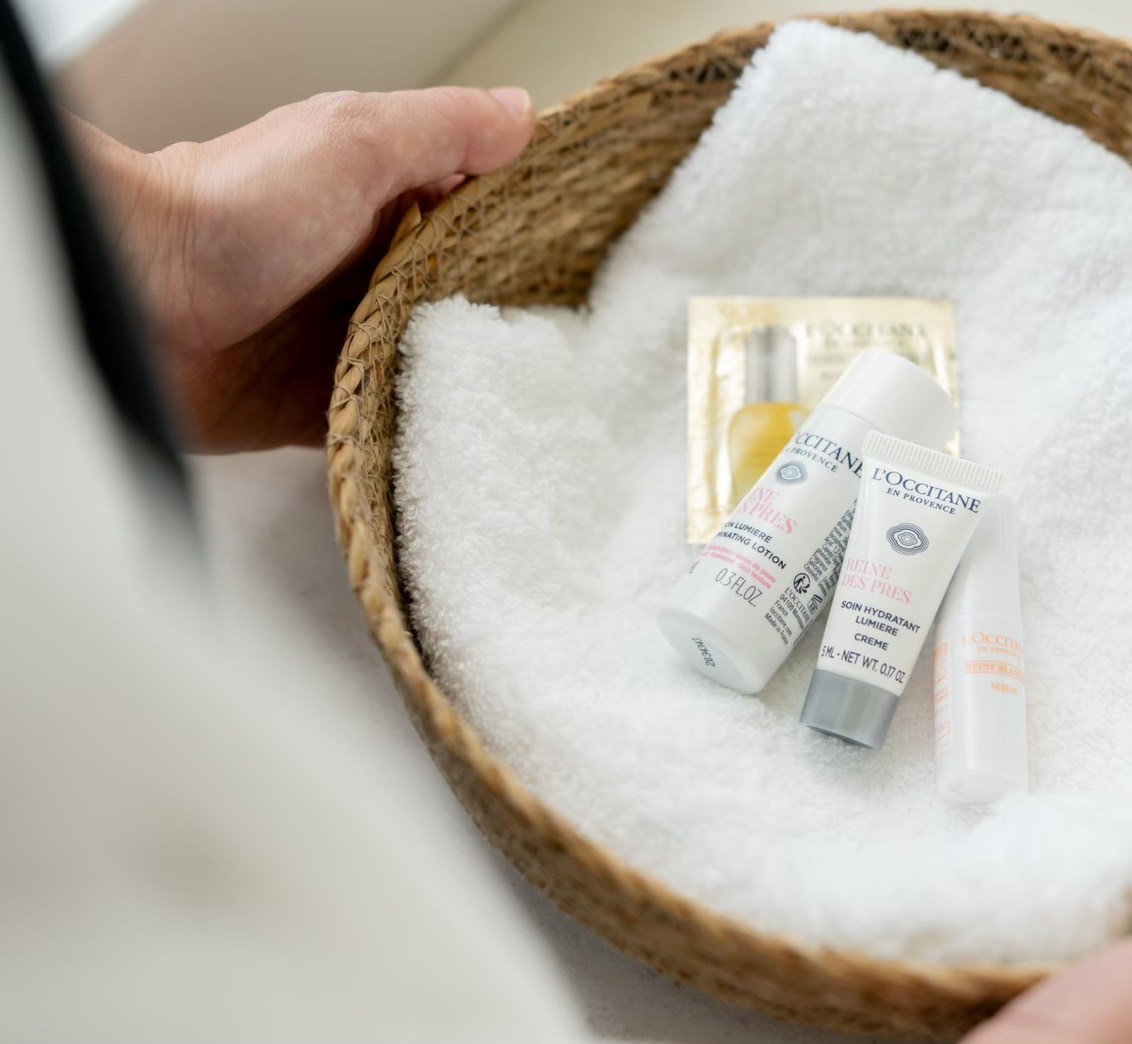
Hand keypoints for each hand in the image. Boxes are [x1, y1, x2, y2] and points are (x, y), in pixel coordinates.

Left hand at [74, 86, 536, 450]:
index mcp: (386, 200)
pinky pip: (397, 424)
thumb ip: (442, 127)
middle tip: (577, 345)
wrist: (135, 305)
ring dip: (476, 381)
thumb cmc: (226, 211)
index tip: (591, 258)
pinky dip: (426, 432)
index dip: (534, 233)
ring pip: (442, 364)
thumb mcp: (352, 142)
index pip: (482, 214)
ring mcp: (351, 340)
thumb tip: (523, 114)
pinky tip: (467, 440)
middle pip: (472, 298)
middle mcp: (373, 270)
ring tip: (542, 403)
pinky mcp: (328, 404)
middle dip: (517, 320)